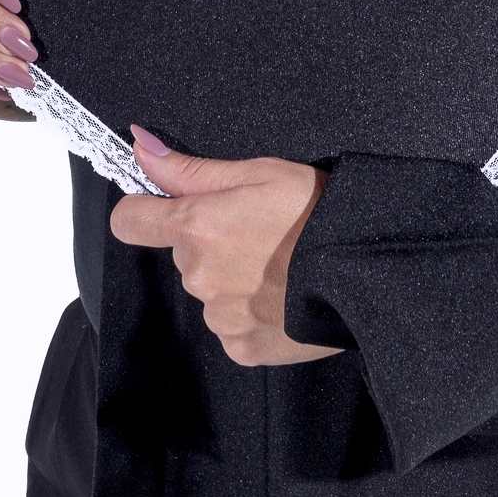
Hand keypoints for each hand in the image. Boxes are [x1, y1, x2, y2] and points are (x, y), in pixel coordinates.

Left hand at [111, 128, 343, 366]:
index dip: (144, 211)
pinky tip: (285, 297)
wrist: (368, 271)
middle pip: (183, 254)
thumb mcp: (260, 172)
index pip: (130, 221)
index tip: (165, 208)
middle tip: (261, 232)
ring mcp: (219, 318)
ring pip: (209, 291)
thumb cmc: (318, 213)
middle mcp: (198, 276)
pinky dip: (251, 313)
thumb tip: (140, 148)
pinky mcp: (242, 348)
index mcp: (196, 228)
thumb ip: (192, 169)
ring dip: (232, 279)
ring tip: (281, 267)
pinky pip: (231, 326)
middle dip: (211, 242)